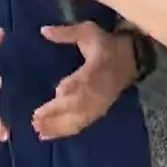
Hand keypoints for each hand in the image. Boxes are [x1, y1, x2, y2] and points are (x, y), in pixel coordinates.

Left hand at [32, 22, 133, 139]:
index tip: (54, 94)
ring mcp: (99, 103)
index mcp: (96, 68)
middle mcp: (98, 90)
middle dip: (58, 115)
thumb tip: (43, 30)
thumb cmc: (106, 44)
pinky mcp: (98, 111)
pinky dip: (66, 131)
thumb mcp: (88, 31)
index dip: (69, 91)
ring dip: (59, 126)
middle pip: (78, 106)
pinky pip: (82, 124)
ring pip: (79, 119)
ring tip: (39, 131)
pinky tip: (49, 135)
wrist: (131, 60)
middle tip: (36, 120)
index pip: (83, 82)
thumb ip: (66, 33)